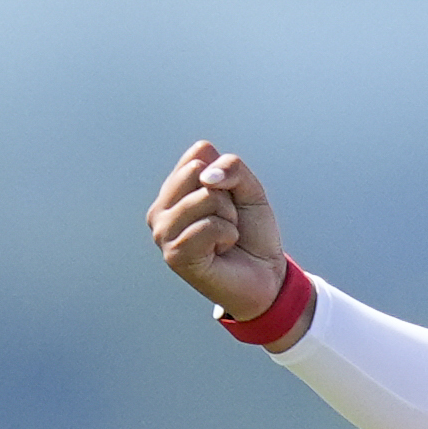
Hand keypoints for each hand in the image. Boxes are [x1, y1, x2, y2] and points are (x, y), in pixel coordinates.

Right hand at [143, 141, 290, 320]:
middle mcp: (161, 209)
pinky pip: (208, 225)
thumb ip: (232, 168)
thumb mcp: (249, 189)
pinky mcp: (173, 254)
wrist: (265, 276)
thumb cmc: (253, 233)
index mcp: (174, 190)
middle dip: (226, 195)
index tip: (229, 201)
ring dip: (228, 217)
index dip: (227, 174)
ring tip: (225, 236)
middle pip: (198, 170)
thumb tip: (206, 177)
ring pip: (205, 197)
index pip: (199, 152)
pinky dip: (227, 235)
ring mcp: (162, 232)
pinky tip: (222, 250)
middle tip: (228, 220)